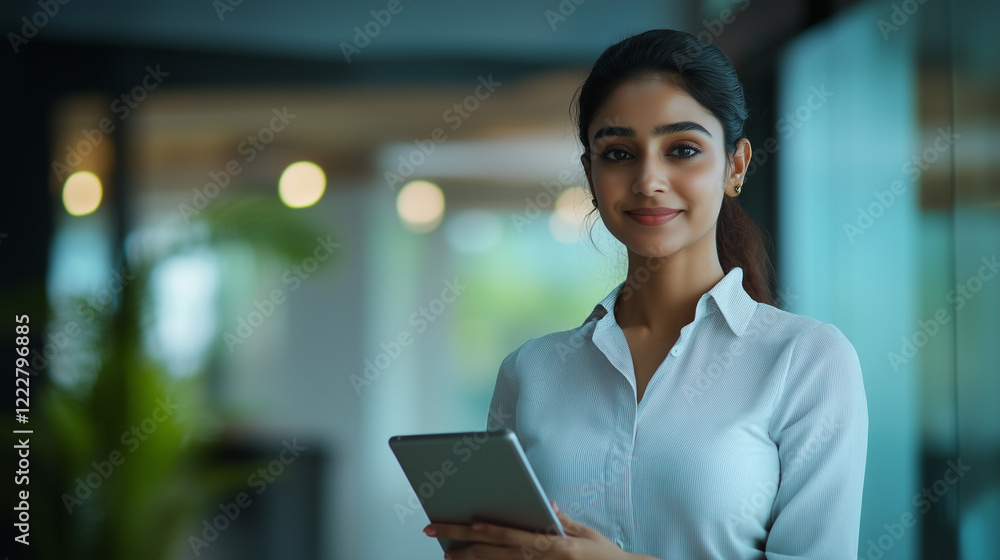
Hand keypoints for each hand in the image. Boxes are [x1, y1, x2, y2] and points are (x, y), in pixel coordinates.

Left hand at [423, 500, 631, 559]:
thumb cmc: (605, 556)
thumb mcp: (586, 534)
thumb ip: (563, 521)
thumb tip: (546, 505)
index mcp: (553, 545)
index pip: (512, 536)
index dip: (486, 531)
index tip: (464, 526)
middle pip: (495, 552)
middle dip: (462, 544)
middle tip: (435, 533)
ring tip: (448, 556)